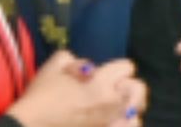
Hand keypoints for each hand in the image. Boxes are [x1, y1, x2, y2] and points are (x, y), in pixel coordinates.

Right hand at [7, 51, 146, 126]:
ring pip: (136, 116)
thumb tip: (87, 70)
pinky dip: (123, 126)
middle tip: (116, 92)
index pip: (128, 67)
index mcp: (101, 81)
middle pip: (139, 90)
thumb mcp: (55, 64)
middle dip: (129, 88)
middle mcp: (110, 102)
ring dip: (128, 110)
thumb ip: (76, 60)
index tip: (106, 75)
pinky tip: (112, 124)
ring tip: (115, 111)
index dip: (117, 69)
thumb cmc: (41, 95)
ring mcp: (107, 122)